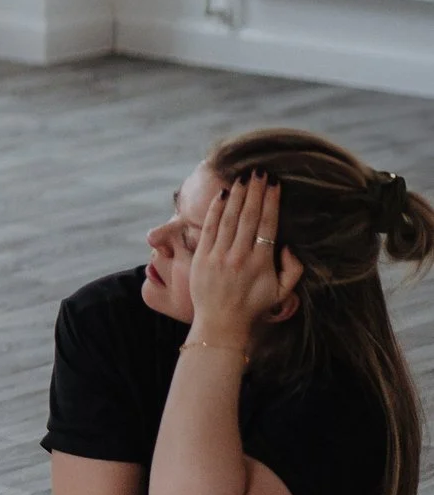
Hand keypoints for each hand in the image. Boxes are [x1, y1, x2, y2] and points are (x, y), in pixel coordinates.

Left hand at [188, 175, 302, 343]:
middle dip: (255, 191)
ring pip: (229, 218)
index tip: (275, 184)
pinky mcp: (202, 257)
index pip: (267, 224)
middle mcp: (240, 256)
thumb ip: (293, 269)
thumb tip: (288, 246)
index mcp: (261, 262)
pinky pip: (209, 227)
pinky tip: (222, 194)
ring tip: (243, 177)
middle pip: (249, 216)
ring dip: (237, 196)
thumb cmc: (253, 306)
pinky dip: (215, 209)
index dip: (271, 202)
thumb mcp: (282, 292)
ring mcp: (219, 255)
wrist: (221, 322)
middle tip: (260, 171)